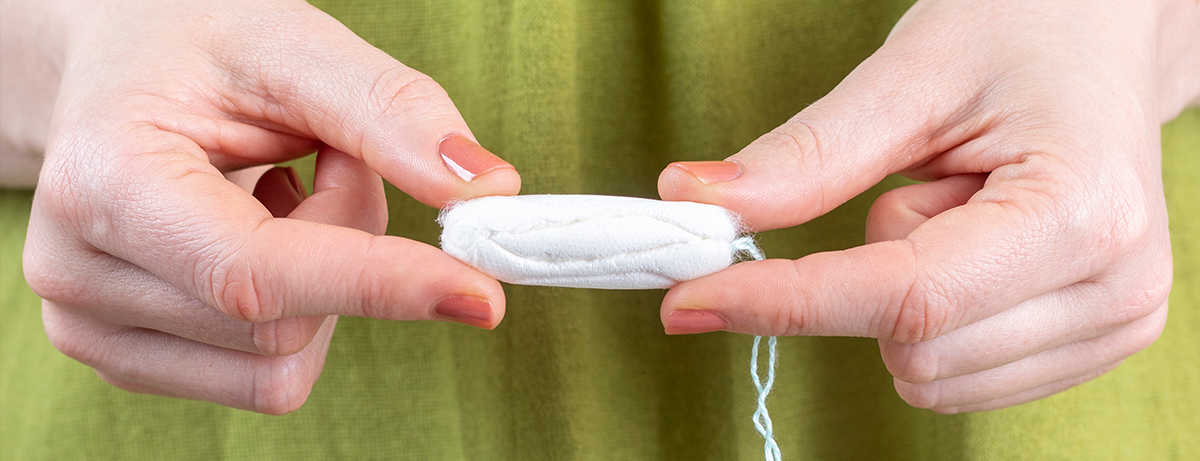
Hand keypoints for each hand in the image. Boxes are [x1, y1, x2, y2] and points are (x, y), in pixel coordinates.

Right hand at [17, 0, 519, 413]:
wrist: (115, 71)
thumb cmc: (193, 48)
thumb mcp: (291, 46)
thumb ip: (388, 111)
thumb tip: (483, 189)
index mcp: (107, 182)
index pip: (257, 275)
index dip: (377, 285)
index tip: (480, 294)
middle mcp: (79, 272)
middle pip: (285, 321)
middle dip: (350, 240)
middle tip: (332, 158)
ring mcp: (93, 329)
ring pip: (282, 359)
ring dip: (328, 279)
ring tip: (286, 191)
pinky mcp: (128, 359)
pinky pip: (264, 374)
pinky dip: (300, 310)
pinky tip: (264, 234)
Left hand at [658, 0, 1199, 412]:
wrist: (1099, 41)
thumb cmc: (1020, 33)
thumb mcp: (908, 76)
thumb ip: (808, 157)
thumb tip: (694, 201)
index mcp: (1083, 210)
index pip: (904, 298)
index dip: (784, 301)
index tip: (688, 296)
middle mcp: (1117, 287)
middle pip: (911, 346)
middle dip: (866, 271)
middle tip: (921, 180)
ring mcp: (1117, 324)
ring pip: (928, 374)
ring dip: (901, 296)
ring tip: (959, 205)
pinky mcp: (1096, 344)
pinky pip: (956, 378)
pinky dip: (928, 318)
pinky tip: (972, 246)